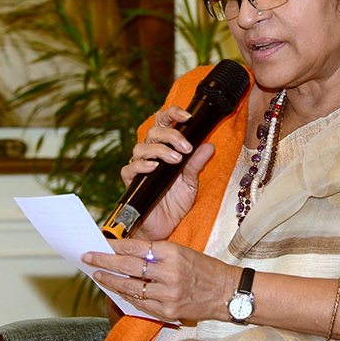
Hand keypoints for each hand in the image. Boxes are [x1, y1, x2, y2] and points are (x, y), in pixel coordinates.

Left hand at [83, 239, 235, 322]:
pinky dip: (126, 296)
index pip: (136, 247)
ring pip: (130, 286)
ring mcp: (168, 293)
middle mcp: (169, 272)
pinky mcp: (168, 310)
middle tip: (88, 257)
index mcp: (173, 251)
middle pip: (127, 266)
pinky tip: (116, 291)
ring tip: (97, 275)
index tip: (101, 243)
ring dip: (110, 281)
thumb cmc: (204, 268)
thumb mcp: (182, 251)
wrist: (226, 291)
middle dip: (104, 261)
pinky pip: (140, 303)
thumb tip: (126, 251)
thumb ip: (156, 252)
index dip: (115, 245)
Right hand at [120, 105, 214, 240]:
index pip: (164, 121)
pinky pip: (130, 168)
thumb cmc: (175, 202)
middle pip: (154, 131)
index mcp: (165, 147)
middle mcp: (151, 153)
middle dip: (171, 135)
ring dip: (160, 150)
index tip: (187, 117)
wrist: (165, 227)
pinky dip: (141, 165)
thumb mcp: (192, 181)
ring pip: (141, 147)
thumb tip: (209, 145)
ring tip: (176, 160)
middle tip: (186, 148)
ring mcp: (140, 167)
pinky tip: (153, 167)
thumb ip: (197, 163)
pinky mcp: (131, 182)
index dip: (173, 113)